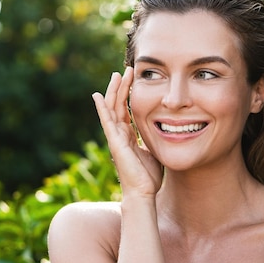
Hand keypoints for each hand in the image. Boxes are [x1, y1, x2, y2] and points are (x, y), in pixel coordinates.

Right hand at [92, 67, 162, 198]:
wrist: (144, 192)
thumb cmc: (149, 175)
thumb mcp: (154, 149)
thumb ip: (153, 138)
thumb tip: (166, 129)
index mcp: (128, 135)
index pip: (126, 109)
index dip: (128, 93)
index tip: (133, 78)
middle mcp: (120, 134)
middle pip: (117, 104)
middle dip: (121, 86)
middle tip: (126, 69)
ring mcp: (116, 138)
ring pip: (112, 109)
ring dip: (114, 91)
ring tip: (117, 75)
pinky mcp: (115, 143)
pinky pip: (107, 122)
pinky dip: (102, 108)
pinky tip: (97, 96)